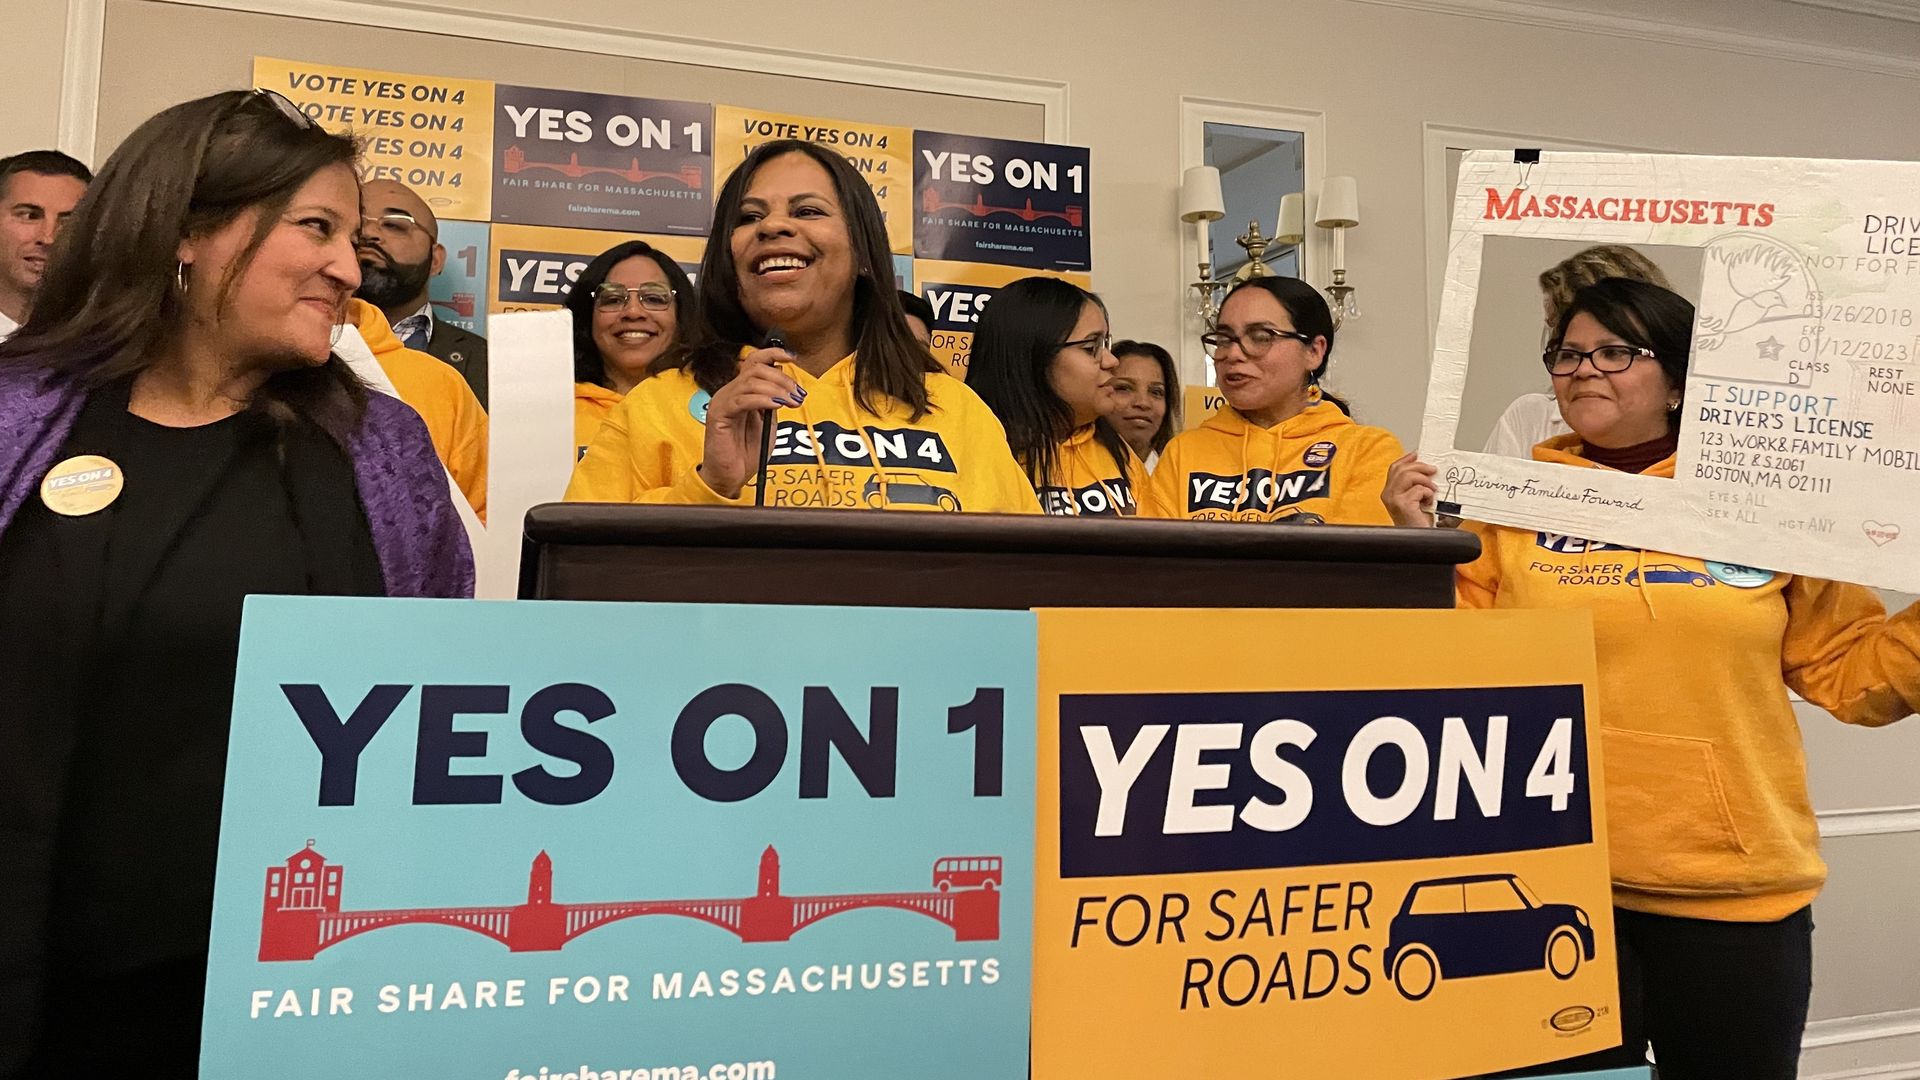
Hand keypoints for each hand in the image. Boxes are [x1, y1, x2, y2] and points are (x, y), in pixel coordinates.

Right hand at [699, 347, 801, 498]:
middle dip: (782, 379)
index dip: (773, 353)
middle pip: (756, 369)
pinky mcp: (718, 415)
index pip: (754, 361)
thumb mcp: (768, 421)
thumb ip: (773, 400)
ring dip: (777, 390)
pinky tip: (776, 406)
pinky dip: (763, 400)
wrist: (732, 476)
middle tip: (797, 395)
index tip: (792, 358)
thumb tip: (785, 378)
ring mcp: (723, 402)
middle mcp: (730, 391)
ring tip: (791, 403)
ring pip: (751, 382)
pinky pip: (742, 399)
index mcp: (741, 390)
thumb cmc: (747, 452)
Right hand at [1382, 452, 1438, 527]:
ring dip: (1425, 480)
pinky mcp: (1403, 505)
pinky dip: (1428, 493)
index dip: (1406, 459)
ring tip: (1432, 490)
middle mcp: (1388, 495)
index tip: (1417, 455)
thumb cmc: (1418, 523)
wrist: (1420, 540)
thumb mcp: (1415, 499)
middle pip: (1401, 469)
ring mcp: (1393, 500)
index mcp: (1389, 492)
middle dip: (1420, 466)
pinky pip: (1418, 489)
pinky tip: (1429, 502)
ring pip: (1408, 476)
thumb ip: (1415, 485)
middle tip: (1433, 470)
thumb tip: (1426, 468)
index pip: (1394, 468)